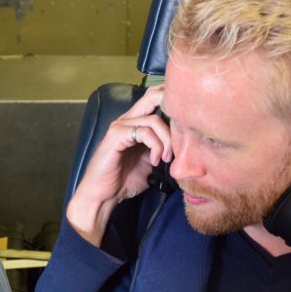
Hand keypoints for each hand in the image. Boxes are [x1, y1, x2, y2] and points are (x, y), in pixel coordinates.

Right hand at [66, 85, 171, 244]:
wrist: (102, 195)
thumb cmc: (124, 181)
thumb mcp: (151, 163)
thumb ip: (164, 150)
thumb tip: (186, 148)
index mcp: (135, 123)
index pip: (155, 100)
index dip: (172, 102)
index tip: (188, 120)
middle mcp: (127, 120)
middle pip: (153, 96)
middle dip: (172, 105)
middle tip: (184, 127)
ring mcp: (120, 126)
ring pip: (154, 120)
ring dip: (166, 140)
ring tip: (166, 159)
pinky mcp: (116, 136)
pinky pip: (144, 132)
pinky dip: (155, 146)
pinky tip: (154, 160)